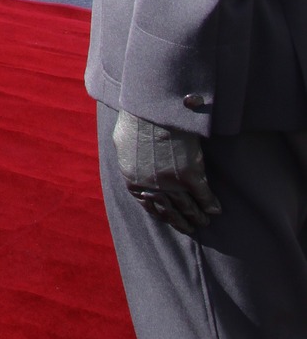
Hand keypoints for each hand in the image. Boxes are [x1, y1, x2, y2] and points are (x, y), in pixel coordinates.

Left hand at [112, 110, 221, 236]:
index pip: (149, 205)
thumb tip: (131, 162)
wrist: (152, 110)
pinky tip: (215, 209)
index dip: (162, 214)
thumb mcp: (123, 143)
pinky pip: (203, 195)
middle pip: (170, 211)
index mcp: (133, 180)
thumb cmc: (135, 120)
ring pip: (187, 207)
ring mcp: (171, 183)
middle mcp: (152, 187)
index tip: (170, 218)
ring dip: (197, 216)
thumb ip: (129, 158)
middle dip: (181, 221)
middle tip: (190, 228)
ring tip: (204, 221)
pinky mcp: (190, 175)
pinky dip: (210, 204)